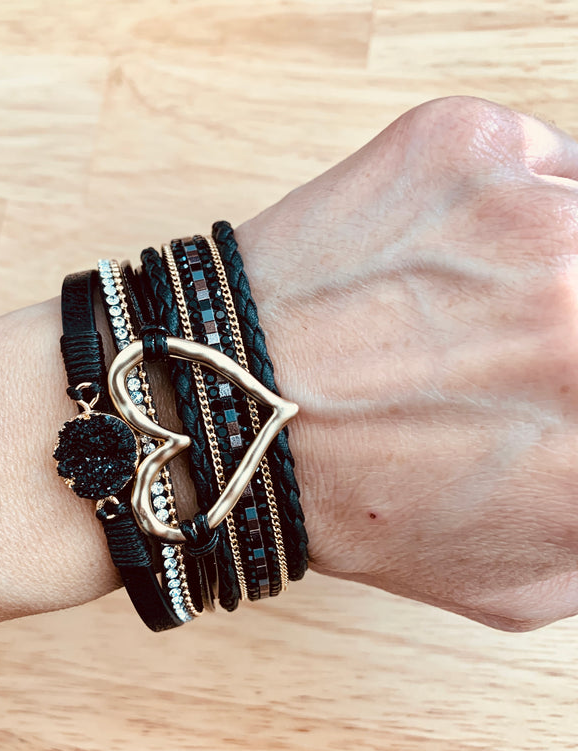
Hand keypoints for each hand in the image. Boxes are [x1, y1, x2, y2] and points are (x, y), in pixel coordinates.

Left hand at [236, 95, 577, 631]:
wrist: (234, 414)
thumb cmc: (357, 501)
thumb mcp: (521, 576)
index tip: (572, 374)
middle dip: (570, 324)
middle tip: (538, 341)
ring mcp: (533, 214)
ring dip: (564, 260)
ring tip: (492, 304)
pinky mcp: (466, 146)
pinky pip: (549, 160)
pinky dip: (527, 203)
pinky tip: (459, 255)